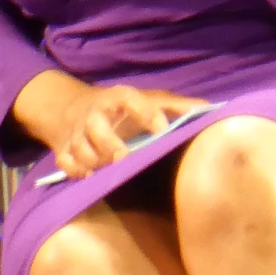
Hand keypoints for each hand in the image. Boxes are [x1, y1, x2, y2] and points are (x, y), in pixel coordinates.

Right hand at [41, 82, 209, 180]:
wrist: (73, 108)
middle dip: (110, 144)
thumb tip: (211, 110)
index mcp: (118, 98)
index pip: (130, 100)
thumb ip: (177, 106)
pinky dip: (75, 170)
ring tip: (109, 170)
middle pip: (96, 127)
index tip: (162, 129)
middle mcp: (95, 114)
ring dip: (94, 161)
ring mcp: (77, 133)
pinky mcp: (64, 149)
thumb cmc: (122, 108)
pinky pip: (65, 162)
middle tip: (125, 158)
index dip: (146, 113)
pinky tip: (89, 176)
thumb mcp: (148, 99)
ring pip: (80, 148)